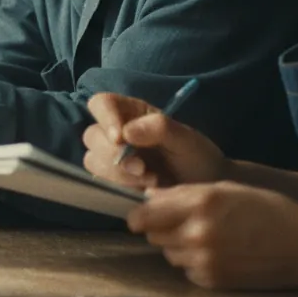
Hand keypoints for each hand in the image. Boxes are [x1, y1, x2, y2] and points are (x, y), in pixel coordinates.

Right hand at [83, 92, 227, 188]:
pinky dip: (119, 188)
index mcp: (131, 112)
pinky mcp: (112, 181)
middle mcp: (116, 132)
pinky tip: (143, 192)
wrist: (205, 190)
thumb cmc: (198, 158)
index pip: (102, 104)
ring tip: (151, 182)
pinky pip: (101, 183)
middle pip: (92, 136)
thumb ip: (160, 129)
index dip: (105, 118)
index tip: (120, 139)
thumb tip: (126, 132)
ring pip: (93, 161)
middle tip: (142, 169)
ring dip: (118, 174)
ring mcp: (112, 158)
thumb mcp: (187, 140)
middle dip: (113, 155)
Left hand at [130, 182, 297, 289]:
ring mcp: (204, 259)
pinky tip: (218, 253)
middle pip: (153, 235)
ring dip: (178, 246)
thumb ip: (183, 193)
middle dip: (161, 229)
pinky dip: (195, 263)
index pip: (144, 215)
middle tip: (183, 224)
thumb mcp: (225, 189)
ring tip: (207, 238)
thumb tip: (148, 198)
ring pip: (169, 253)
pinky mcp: (213, 280)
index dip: (139, 216)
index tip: (140, 216)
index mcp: (200, 202)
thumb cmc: (266, 210)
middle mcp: (198, 232)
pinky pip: (187, 270)